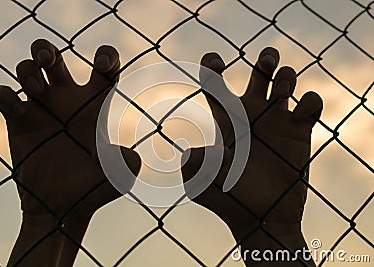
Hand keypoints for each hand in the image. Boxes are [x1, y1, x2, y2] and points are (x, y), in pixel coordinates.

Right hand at [0, 39, 140, 265]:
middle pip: (53, 58)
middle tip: (48, 59)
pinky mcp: (18, 123)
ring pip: (26, 70)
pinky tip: (16, 109)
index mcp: (96, 105)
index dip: (106, 55)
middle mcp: (67, 101)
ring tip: (37, 91)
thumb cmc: (93, 190)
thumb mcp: (118, 176)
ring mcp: (41, 110)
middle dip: (45, 49)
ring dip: (27, 70)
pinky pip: (4, 96)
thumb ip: (128, 162)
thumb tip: (131, 155)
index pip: (104, 68)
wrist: (61, 209)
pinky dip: (4, 95)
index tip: (101, 63)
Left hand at [181, 48, 321, 265]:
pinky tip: (301, 114)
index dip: (212, 65)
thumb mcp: (201, 183)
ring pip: (287, 80)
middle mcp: (252, 114)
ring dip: (287, 75)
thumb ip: (191, 163)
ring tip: (281, 93)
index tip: (216, 63)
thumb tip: (185, 147)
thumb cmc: (228, 200)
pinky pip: (311, 104)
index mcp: (226, 118)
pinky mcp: (301, 132)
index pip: (215, 83)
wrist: (261, 218)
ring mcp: (278, 121)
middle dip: (266, 58)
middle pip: (260, 71)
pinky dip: (311, 101)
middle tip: (266, 63)